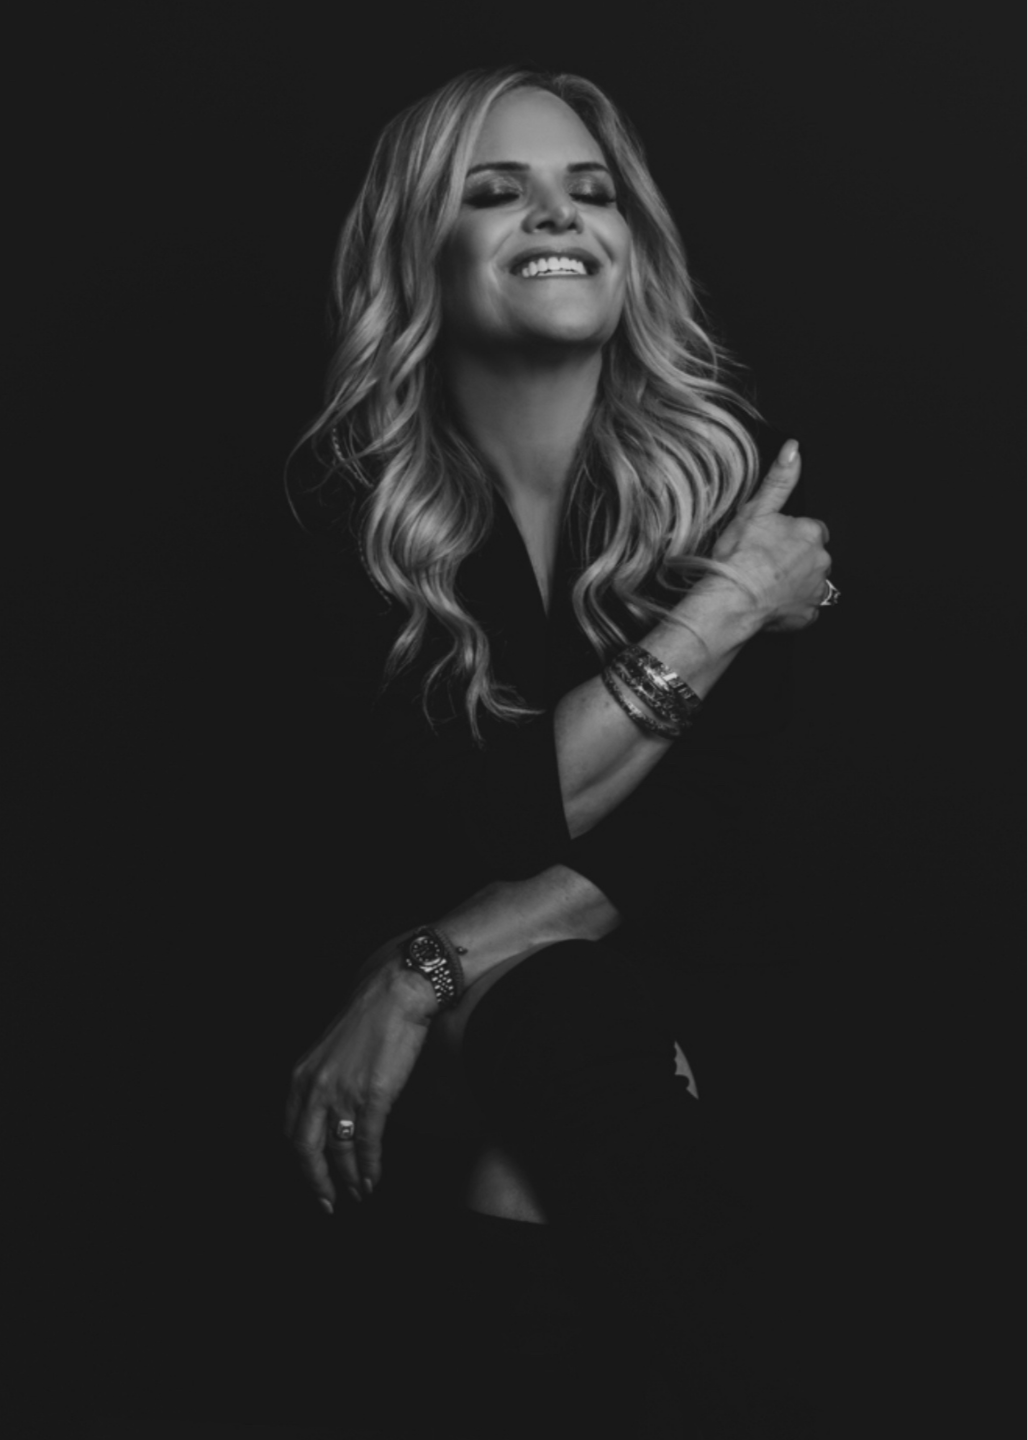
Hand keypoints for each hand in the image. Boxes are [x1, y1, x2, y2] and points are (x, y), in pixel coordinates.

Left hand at [284, 934, 438, 1211]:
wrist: (396, 993)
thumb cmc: (370, 1018)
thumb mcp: (331, 1052)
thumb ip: (325, 1083)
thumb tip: (332, 1115)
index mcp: (302, 1077)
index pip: (293, 1131)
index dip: (302, 1162)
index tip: (312, 1180)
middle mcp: (316, 1087)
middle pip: (306, 1149)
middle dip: (317, 1182)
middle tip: (328, 1203)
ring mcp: (343, 1093)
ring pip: (338, 1151)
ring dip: (349, 1177)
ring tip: (359, 1192)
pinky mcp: (372, 1096)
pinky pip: (365, 1143)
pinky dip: (369, 1166)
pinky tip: (374, 1178)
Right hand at [710, 441, 831, 631]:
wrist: (732, 599)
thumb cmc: (740, 557)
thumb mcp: (757, 509)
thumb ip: (779, 480)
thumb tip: (793, 449)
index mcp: (812, 533)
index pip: (810, 530)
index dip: (788, 536)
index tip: (769, 544)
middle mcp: (821, 561)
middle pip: (812, 556)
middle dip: (794, 559)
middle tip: (764, 564)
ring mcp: (816, 591)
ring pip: (810, 582)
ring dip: (794, 582)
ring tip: (765, 583)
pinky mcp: (807, 615)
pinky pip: (804, 609)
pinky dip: (791, 606)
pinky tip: (771, 602)